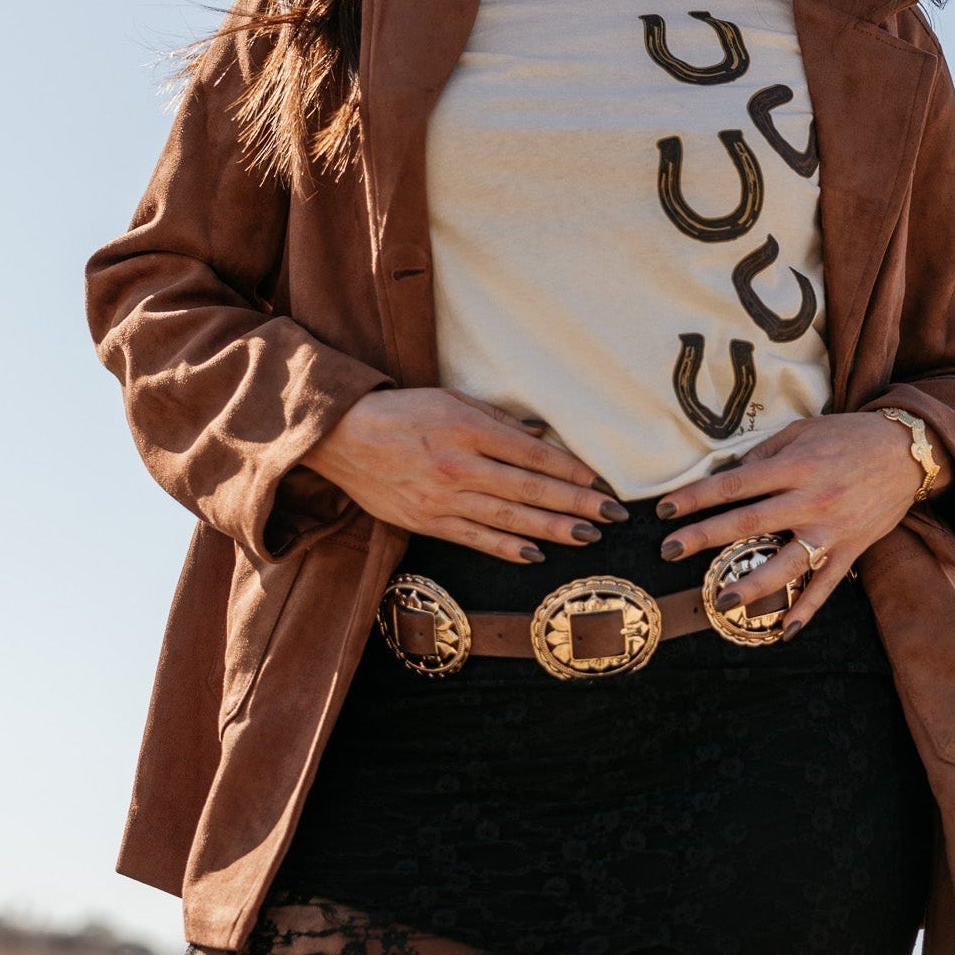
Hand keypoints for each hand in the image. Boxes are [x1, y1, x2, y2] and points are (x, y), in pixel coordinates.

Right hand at [299, 387, 628, 563]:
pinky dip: (506, 548)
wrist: (341, 438)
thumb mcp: (451, 400)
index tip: (602, 481)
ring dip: (553, 529)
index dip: (572, 470)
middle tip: (613, 515)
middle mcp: (459, 465)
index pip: (533, 454)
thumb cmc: (401, 412)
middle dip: (577, 503)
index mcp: (468, 429)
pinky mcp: (426, 521)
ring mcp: (442, 498)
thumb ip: (497, 421)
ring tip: (588, 537)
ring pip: (509, 519)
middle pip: (530, 489)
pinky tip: (536, 554)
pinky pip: (474, 538)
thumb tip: (541, 436)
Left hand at [653, 413, 937, 636]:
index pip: (733, 485)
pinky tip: (782, 629)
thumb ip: (765, 454)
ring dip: (751, 584)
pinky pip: (826, 584)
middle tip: (669, 551)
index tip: (664, 511)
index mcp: (794, 466)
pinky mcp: (852, 549)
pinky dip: (806, 609)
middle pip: (748, 522)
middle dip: (704, 537)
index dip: (695, 498)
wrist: (908, 450)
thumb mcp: (803, 432)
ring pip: (785, 563)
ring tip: (719, 600)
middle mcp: (810, 499)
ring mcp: (832, 529)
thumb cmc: (849, 436)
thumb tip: (729, 474)